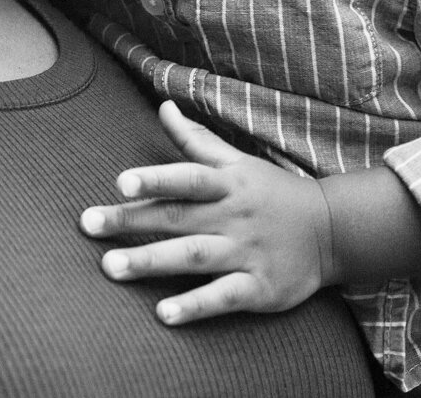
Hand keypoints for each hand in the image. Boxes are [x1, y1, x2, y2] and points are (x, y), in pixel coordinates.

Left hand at [79, 101, 334, 324]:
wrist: (332, 231)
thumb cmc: (272, 193)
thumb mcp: (238, 161)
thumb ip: (196, 140)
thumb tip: (163, 106)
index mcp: (227, 184)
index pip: (188, 178)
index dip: (155, 178)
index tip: (120, 182)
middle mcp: (233, 217)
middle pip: (177, 218)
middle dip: (131, 222)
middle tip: (88, 225)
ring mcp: (246, 252)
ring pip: (194, 257)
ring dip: (151, 262)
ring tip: (111, 268)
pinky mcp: (259, 287)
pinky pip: (223, 297)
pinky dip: (194, 306)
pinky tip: (163, 314)